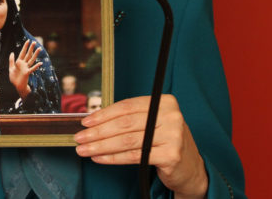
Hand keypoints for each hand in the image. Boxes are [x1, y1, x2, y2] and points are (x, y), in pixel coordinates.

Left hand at [9, 40, 41, 98]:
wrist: (16, 86)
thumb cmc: (14, 77)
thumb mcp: (11, 68)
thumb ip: (11, 60)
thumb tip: (12, 53)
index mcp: (19, 62)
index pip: (23, 52)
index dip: (25, 47)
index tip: (28, 41)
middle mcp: (24, 64)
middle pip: (28, 54)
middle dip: (31, 48)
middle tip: (34, 42)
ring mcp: (26, 68)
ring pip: (31, 60)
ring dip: (35, 54)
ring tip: (39, 49)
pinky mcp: (27, 73)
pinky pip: (32, 69)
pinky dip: (36, 66)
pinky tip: (40, 63)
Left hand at [74, 95, 207, 198]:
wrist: (191, 169)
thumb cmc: (164, 141)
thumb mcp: (152, 123)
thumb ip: (130, 118)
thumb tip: (94, 119)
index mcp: (164, 101)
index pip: (127, 106)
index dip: (104, 113)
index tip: (86, 121)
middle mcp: (171, 115)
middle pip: (125, 123)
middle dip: (98, 131)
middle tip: (80, 137)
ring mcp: (173, 135)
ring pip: (127, 140)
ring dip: (101, 145)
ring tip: (84, 149)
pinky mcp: (171, 155)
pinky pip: (134, 156)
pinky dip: (113, 158)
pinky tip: (99, 158)